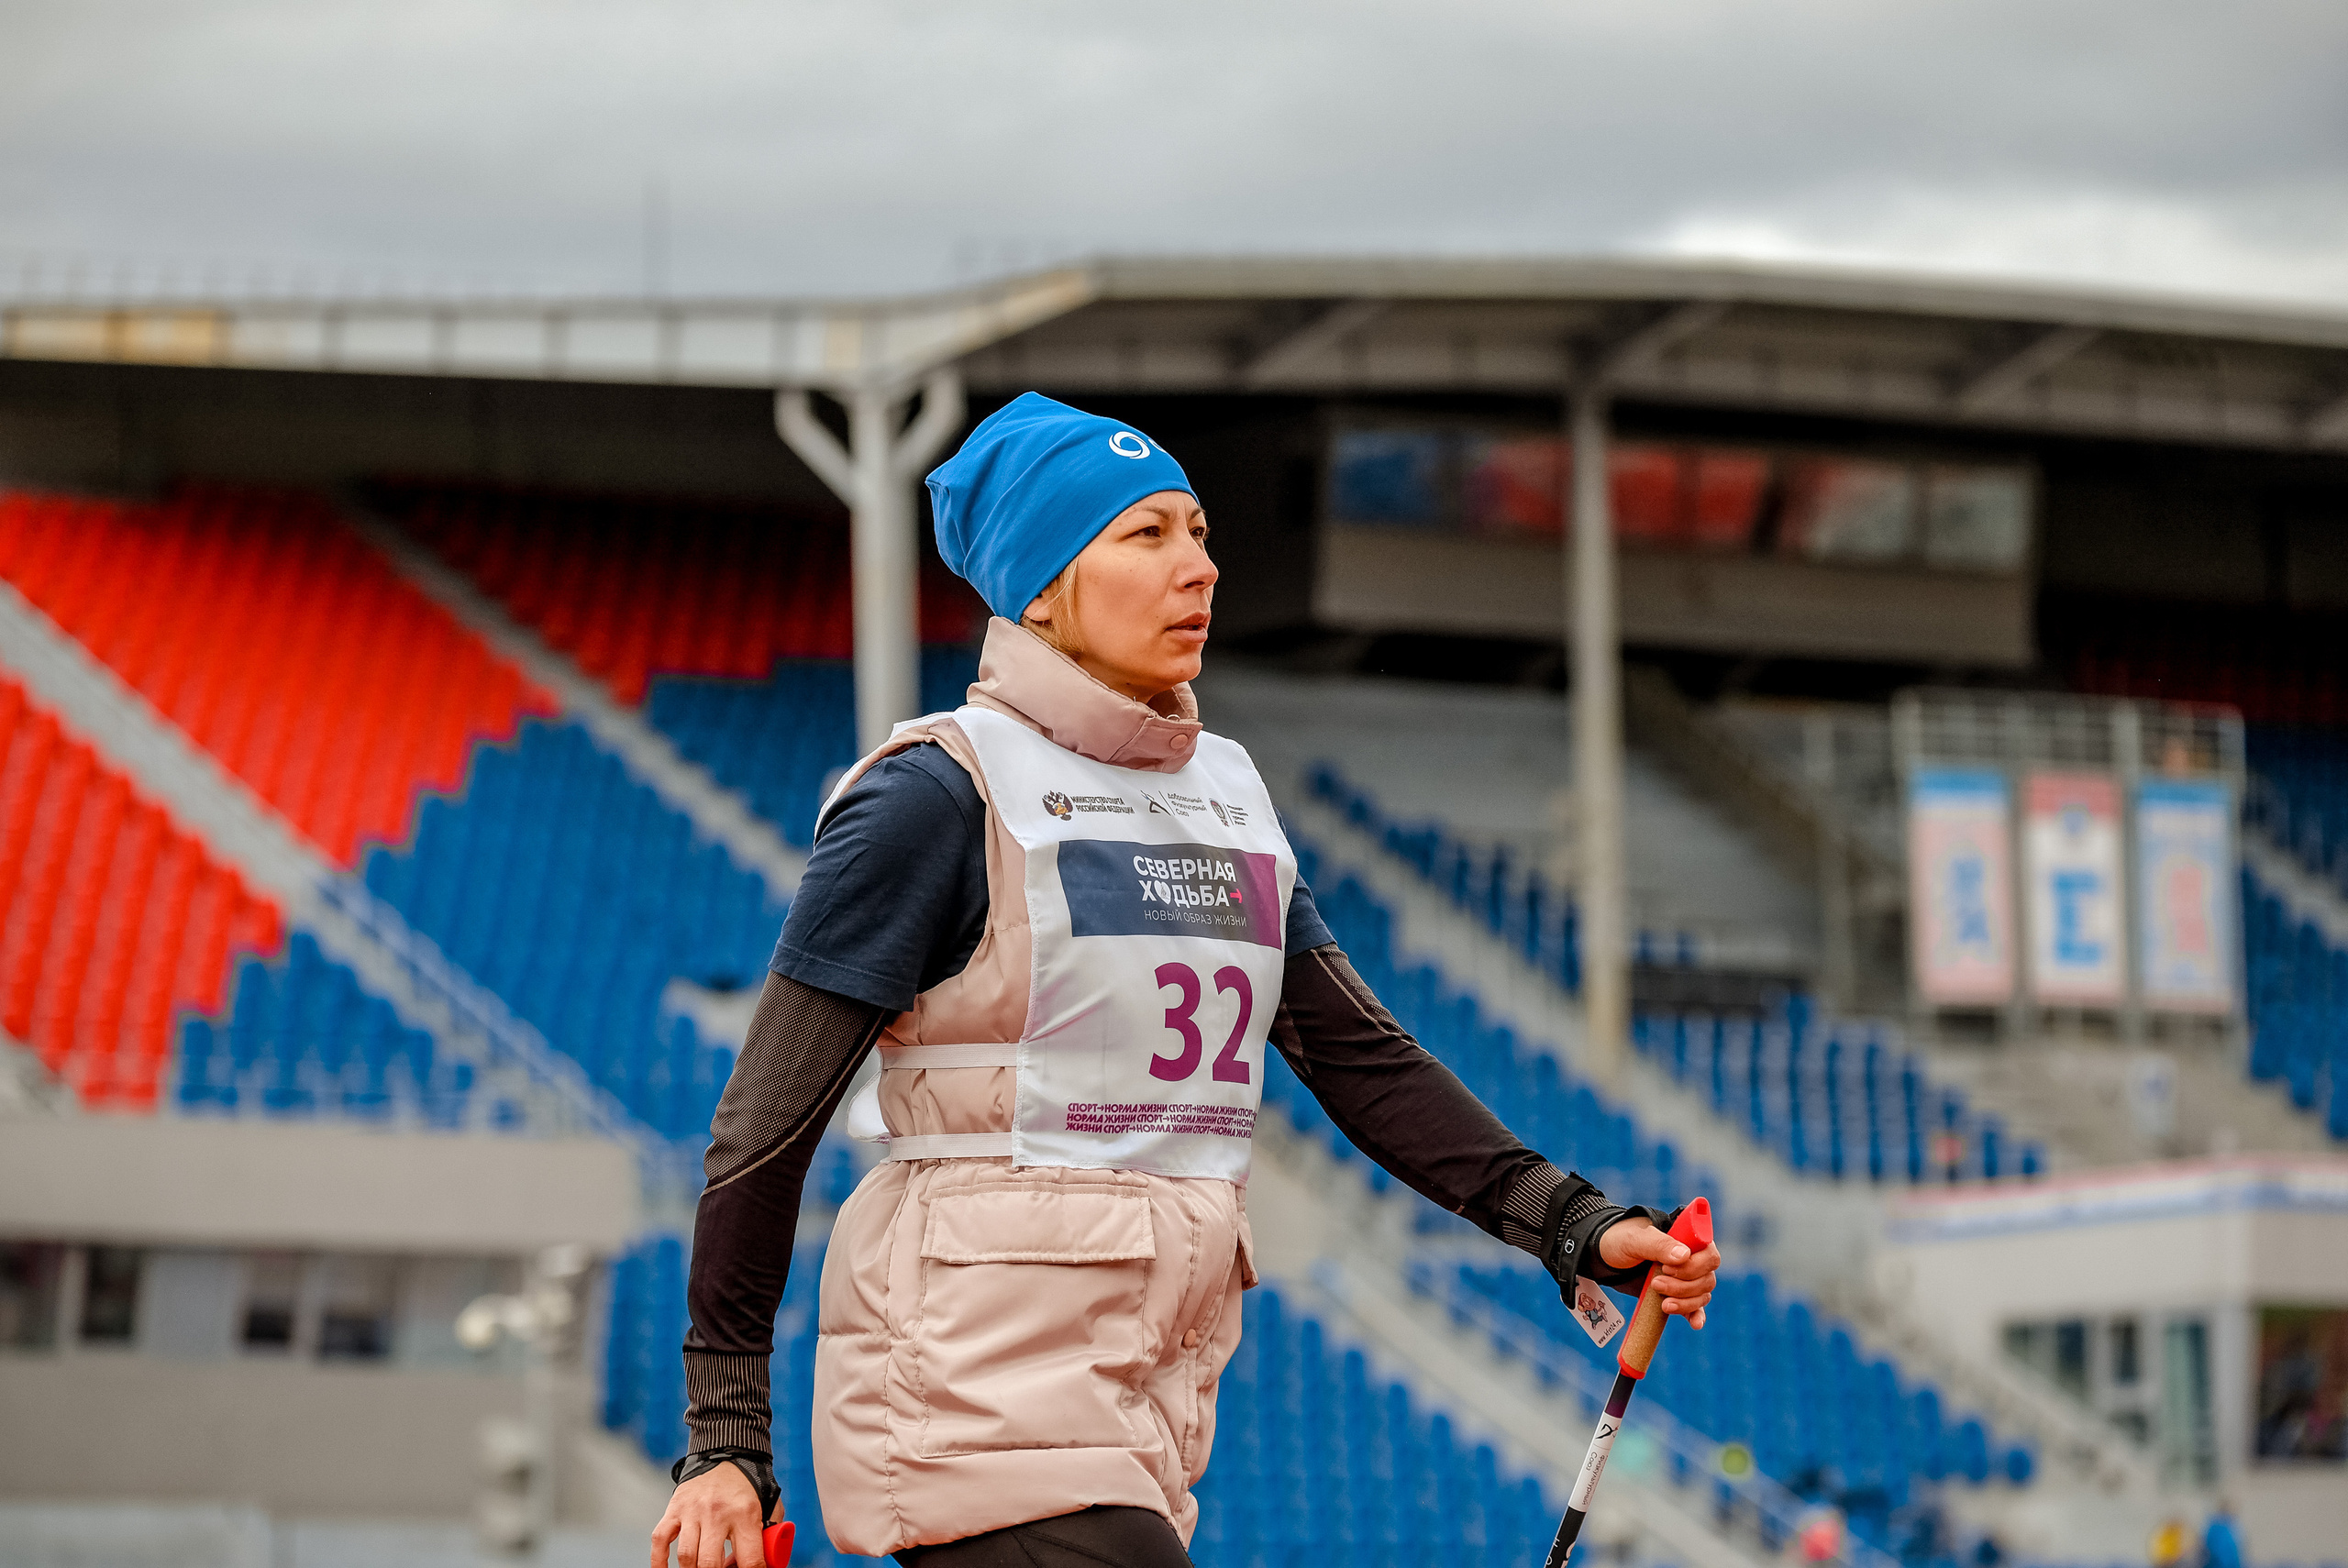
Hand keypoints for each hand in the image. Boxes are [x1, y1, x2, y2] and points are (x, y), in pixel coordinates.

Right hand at [652, 1460, 766, 1567]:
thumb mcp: (770, 1506)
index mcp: (746, 1514)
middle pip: (710, 1563)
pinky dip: (659, 1561)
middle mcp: (717, 1512)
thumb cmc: (751, 1486)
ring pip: (686, 1556)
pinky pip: (660, 1540)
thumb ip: (768, 1536)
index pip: (750, 1559)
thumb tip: (761, 1566)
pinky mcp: (675, 1508)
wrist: (727, 1453)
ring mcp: (693, 1510)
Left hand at [1597, 1214, 1719, 1329]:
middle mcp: (1692, 1258)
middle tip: (1656, 1283)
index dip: (1693, 1266)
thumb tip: (1684, 1256)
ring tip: (1663, 1304)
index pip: (1709, 1254)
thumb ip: (1659, 1245)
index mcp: (1687, 1239)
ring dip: (1685, 1302)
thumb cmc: (1621, 1241)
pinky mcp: (1679, 1294)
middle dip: (1683, 1286)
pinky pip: (1696, 1307)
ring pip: (1702, 1294)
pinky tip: (1694, 1324)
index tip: (1667, 1268)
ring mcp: (1687, 1278)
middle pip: (1706, 1278)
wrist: (1605, 1257)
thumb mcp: (1635, 1240)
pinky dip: (1697, 1315)